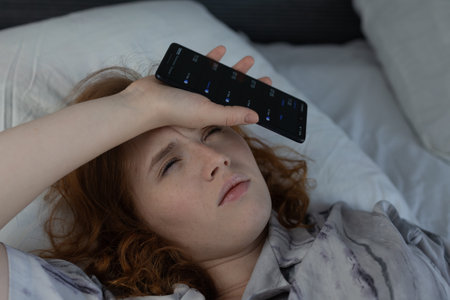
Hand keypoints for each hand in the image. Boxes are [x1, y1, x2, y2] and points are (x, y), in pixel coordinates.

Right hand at [122, 46, 271, 129]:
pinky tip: (221, 50)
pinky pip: (203, 67)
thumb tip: (256, 116)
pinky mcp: (187, 77)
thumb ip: (231, 114)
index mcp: (214, 113)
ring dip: (235, 69)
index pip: (239, 107)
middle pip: (233, 91)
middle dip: (249, 83)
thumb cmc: (175, 110)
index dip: (254, 101)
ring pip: (221, 78)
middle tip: (264, 75)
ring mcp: (197, 89)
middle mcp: (207, 102)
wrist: (146, 100)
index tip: (268, 95)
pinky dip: (212, 58)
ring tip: (249, 60)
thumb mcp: (208, 112)